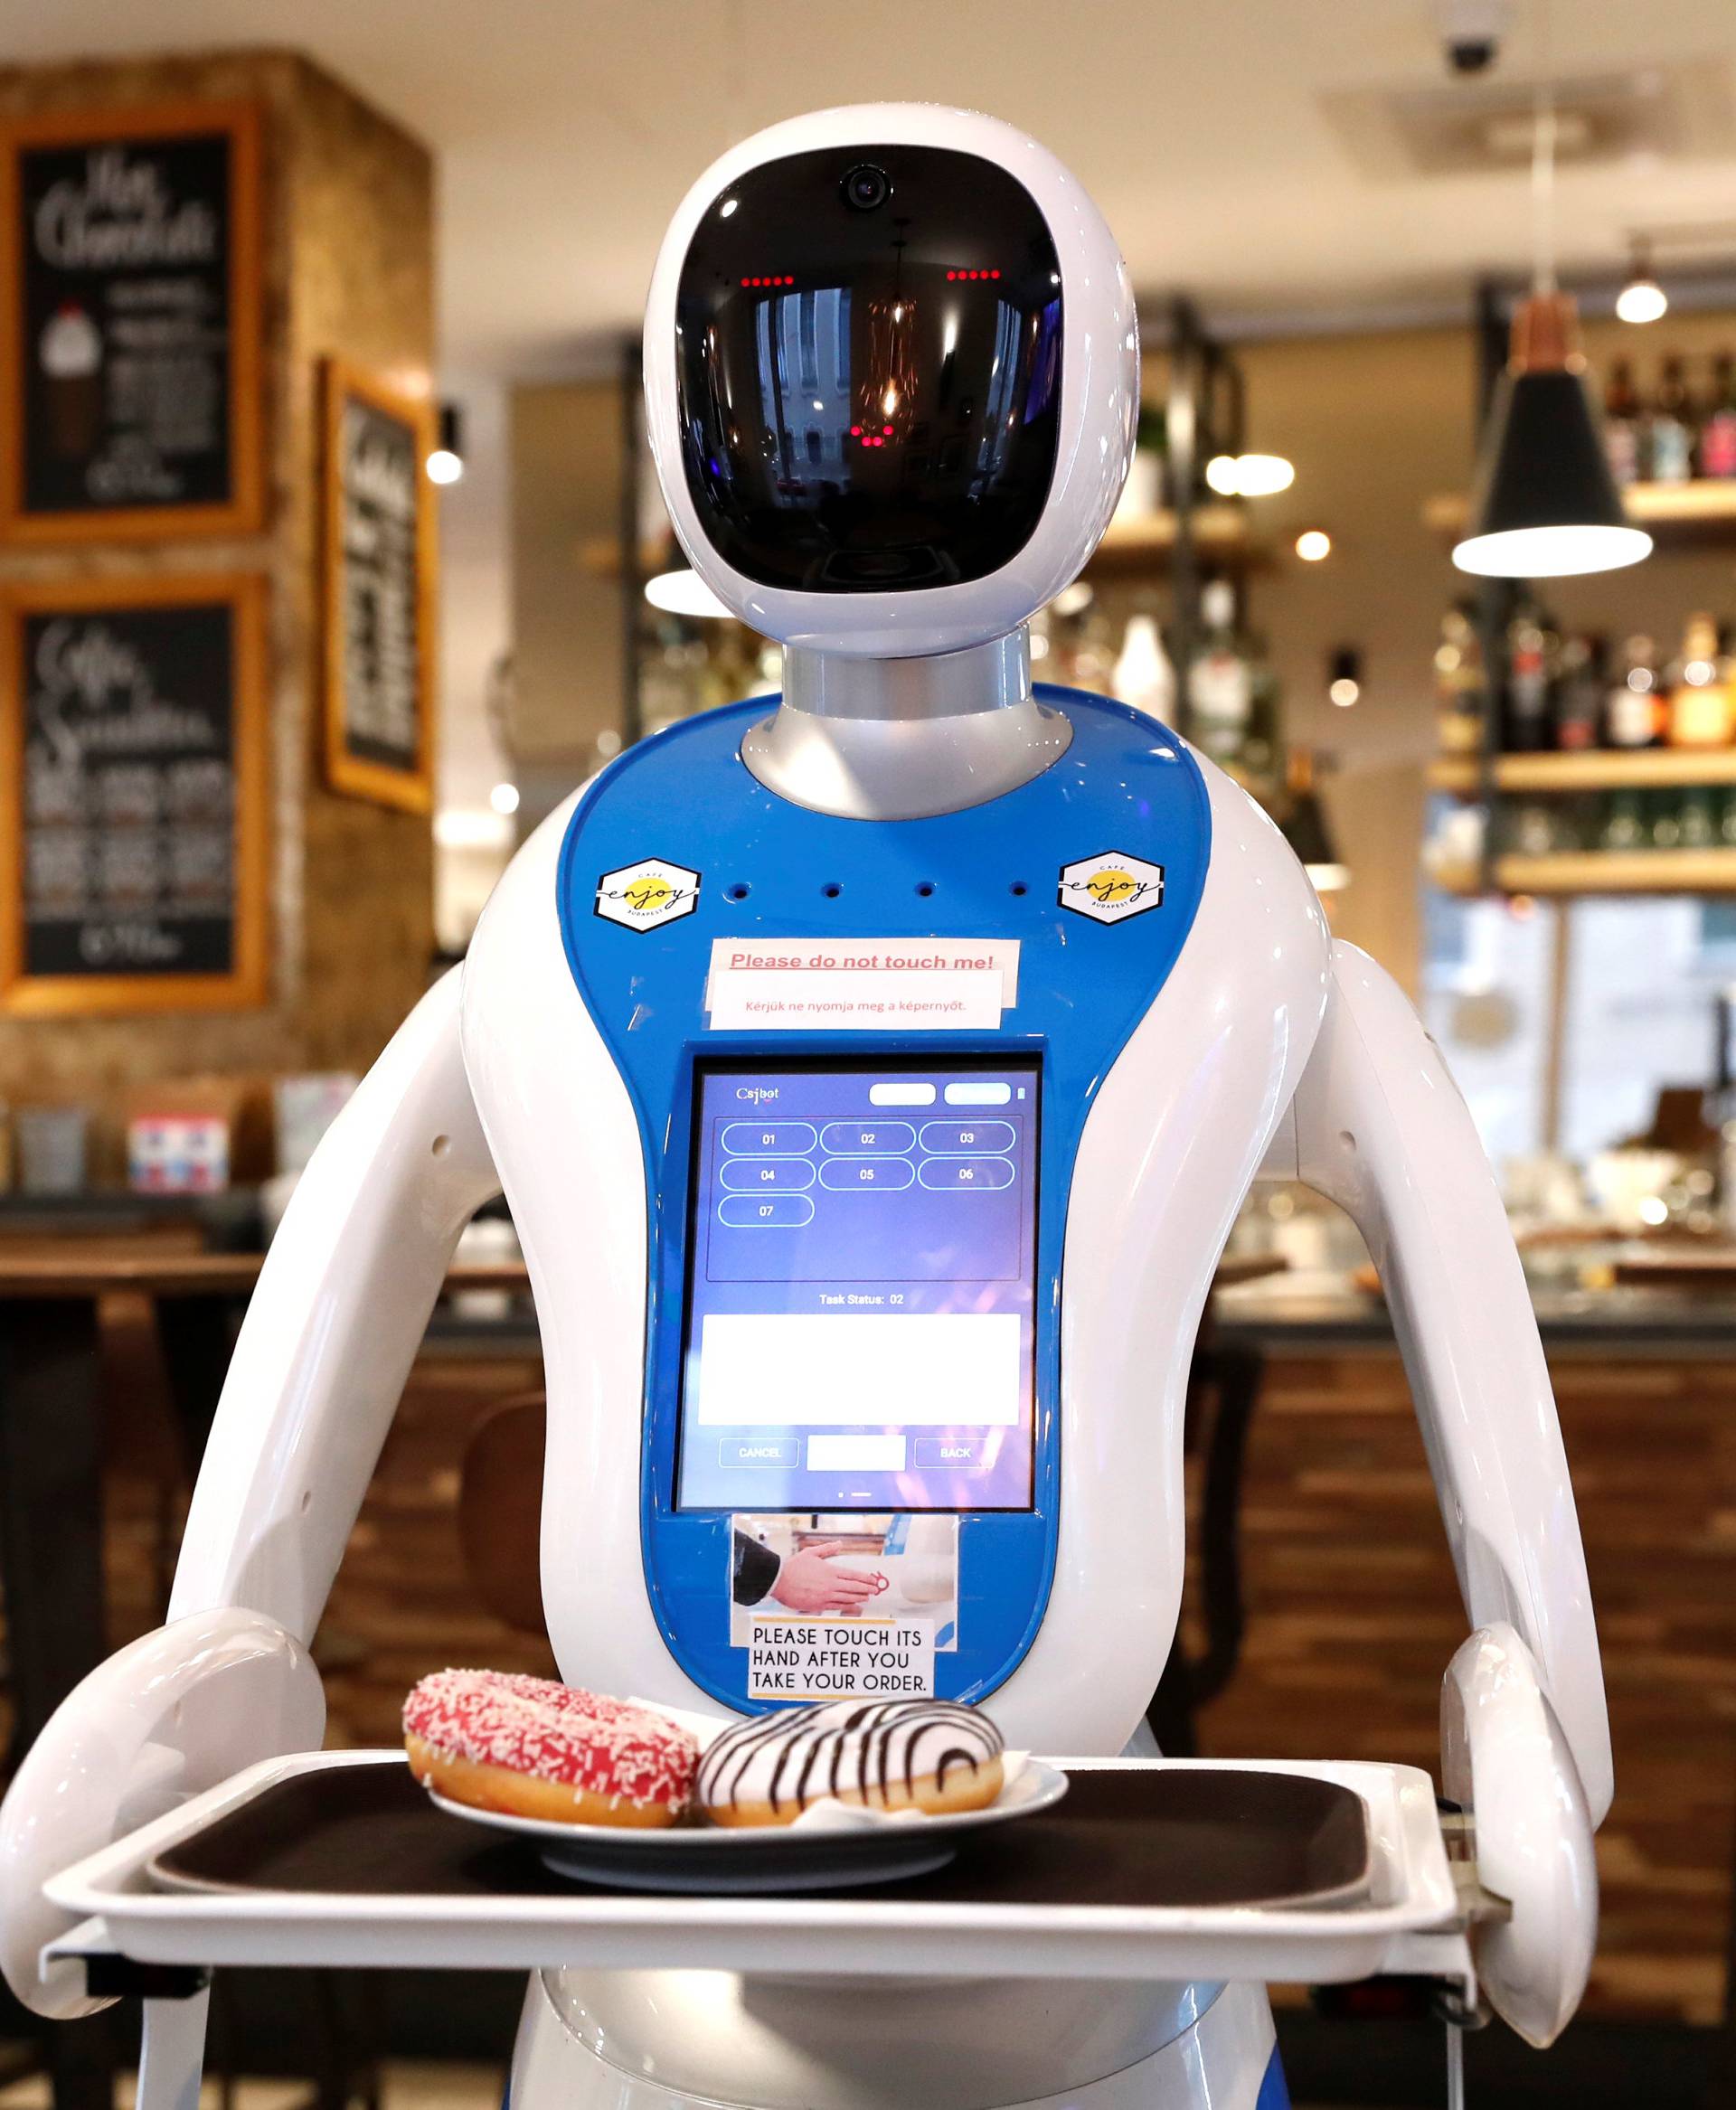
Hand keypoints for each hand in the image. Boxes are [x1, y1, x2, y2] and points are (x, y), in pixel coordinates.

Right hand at [767, 1541, 881, 1614]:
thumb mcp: (811, 1553)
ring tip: (868, 1597)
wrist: (779, 1581)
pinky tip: (855, 1606)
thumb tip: (839, 1544)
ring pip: (848, 1598)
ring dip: (860, 1597)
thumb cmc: (794, 1566)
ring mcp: (826, 1596)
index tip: (873, 1580)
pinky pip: (838, 1607)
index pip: (852, 1575)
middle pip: (854, 1587)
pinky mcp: (819, 1606)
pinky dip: (849, 1607)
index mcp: (830, 1570)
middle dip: (866, 1588)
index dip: (865, 1578)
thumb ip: (827, 1549)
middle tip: (875, 1590)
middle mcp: (830, 1584)